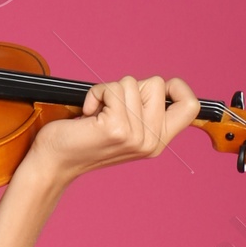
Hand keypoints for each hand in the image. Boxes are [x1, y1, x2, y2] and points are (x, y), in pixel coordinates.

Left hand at [25, 74, 200, 189]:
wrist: (54, 162)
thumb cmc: (83, 139)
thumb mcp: (125, 125)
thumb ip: (145, 109)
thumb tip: (160, 85)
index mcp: (158, 141)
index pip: (191, 106)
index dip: (177, 88)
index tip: (149, 92)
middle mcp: (151, 142)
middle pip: (158, 84)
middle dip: (130, 87)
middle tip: (111, 109)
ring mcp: (136, 137)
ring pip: (132, 83)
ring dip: (109, 91)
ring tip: (97, 114)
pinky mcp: (117, 128)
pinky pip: (113, 88)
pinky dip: (95, 93)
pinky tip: (88, 114)